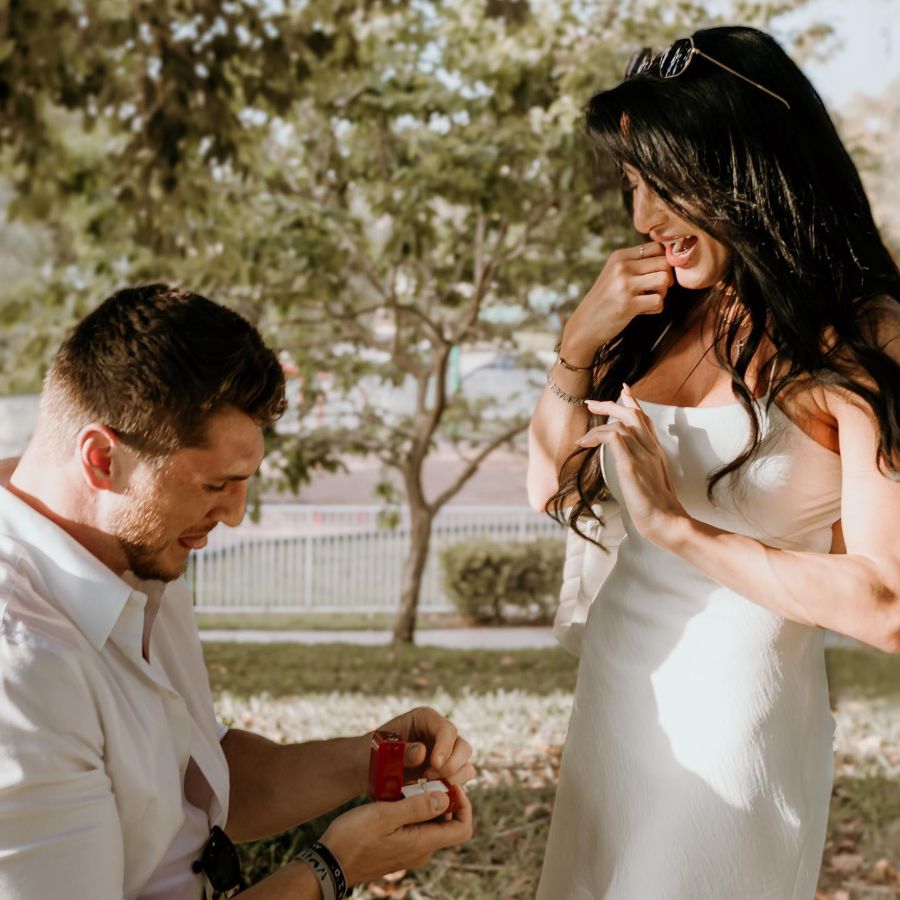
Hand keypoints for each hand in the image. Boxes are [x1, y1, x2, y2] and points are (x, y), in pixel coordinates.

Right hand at [319, 786, 472, 885]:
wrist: (328, 864)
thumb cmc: (353, 838)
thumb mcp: (384, 815)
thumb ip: (417, 807)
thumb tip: (447, 798)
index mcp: (422, 843)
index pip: (463, 828)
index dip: (464, 803)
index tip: (448, 782)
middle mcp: (421, 851)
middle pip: (449, 823)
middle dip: (445, 798)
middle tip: (428, 778)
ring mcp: (410, 852)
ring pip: (432, 824)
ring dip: (427, 803)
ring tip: (410, 784)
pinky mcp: (398, 849)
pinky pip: (417, 828)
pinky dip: (414, 811)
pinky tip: (397, 796)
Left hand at [374, 706, 474, 785]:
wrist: (364, 770)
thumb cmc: (370, 754)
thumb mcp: (381, 750)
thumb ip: (402, 751)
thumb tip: (422, 752)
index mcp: (425, 719)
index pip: (446, 730)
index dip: (445, 747)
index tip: (434, 765)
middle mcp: (439, 735)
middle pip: (462, 746)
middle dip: (452, 765)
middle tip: (431, 778)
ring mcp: (444, 754)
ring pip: (465, 764)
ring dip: (454, 778)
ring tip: (430, 786)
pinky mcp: (444, 773)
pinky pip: (460, 781)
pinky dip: (453, 790)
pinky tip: (435, 795)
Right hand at [560, 242, 672, 364]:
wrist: (585, 325)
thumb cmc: (606, 299)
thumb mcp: (615, 274)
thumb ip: (637, 263)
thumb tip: (672, 257)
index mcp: (619, 257)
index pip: (657, 247)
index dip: (665, 261)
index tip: (657, 274)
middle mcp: (621, 267)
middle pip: (664, 262)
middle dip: (667, 277)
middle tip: (656, 289)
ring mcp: (624, 286)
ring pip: (664, 280)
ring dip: (663, 292)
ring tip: (650, 299)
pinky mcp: (628, 305)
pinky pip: (659, 301)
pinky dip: (656, 308)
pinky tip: (644, 310)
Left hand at [576, 383, 688, 541]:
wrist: (666, 520)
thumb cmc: (657, 507)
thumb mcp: (650, 481)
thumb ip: (641, 466)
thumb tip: (627, 464)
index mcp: (656, 451)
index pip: (645, 419)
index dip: (633, 403)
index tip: (624, 390)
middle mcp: (651, 448)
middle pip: (633, 414)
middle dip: (611, 405)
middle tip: (591, 404)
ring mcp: (643, 455)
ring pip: (622, 423)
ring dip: (598, 425)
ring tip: (582, 438)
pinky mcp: (631, 464)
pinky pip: (614, 437)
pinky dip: (597, 436)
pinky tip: (585, 444)